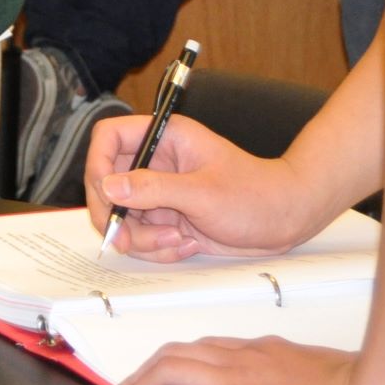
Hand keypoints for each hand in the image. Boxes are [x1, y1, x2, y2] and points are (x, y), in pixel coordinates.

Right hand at [85, 112, 325, 260]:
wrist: (286, 221)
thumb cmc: (255, 195)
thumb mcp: (203, 193)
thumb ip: (152, 189)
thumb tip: (109, 187)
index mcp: (165, 139)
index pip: (110, 137)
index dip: (97, 163)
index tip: (104, 195)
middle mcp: (156, 163)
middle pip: (107, 183)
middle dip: (116, 215)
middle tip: (125, 239)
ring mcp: (159, 193)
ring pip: (123, 216)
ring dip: (141, 238)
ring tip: (176, 239)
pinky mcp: (167, 218)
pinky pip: (142, 236)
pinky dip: (156, 247)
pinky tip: (186, 244)